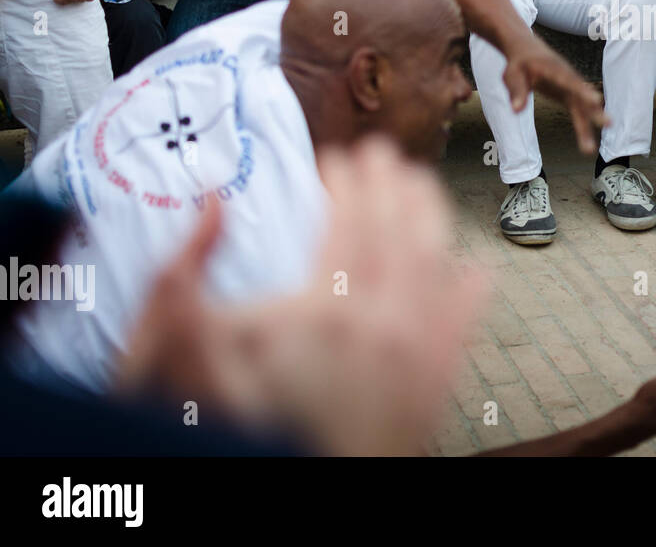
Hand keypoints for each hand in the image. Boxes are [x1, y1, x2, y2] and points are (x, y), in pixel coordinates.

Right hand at [117, 137, 490, 455]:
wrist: (307, 505)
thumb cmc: (247, 434)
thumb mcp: (187, 363)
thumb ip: (181, 286)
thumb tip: (211, 204)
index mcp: (328, 309)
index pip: (349, 220)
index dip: (345, 181)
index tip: (337, 159)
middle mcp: (385, 323)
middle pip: (399, 229)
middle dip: (389, 182)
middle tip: (382, 152)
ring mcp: (420, 354)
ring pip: (439, 262)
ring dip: (430, 215)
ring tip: (420, 184)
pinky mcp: (435, 387)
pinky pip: (464, 325)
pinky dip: (471, 291)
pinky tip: (474, 269)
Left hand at [501, 35, 607, 154]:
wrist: (526, 51)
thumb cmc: (518, 63)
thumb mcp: (511, 75)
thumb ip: (516, 91)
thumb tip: (517, 110)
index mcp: (552, 68)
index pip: (569, 80)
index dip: (582, 90)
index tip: (595, 100)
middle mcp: (567, 77)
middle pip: (582, 96)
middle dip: (594, 110)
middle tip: (609, 123)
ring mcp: (570, 86)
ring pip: (582, 107)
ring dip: (587, 126)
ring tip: (589, 149)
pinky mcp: (569, 95)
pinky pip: (578, 112)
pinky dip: (582, 127)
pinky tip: (587, 144)